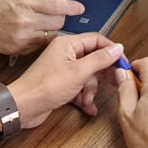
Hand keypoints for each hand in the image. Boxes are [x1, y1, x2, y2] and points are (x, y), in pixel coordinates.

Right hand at [0, 0, 83, 54]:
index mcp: (25, 1)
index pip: (58, 5)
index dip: (72, 7)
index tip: (78, 7)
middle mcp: (25, 20)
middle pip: (59, 21)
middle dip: (60, 16)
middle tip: (54, 12)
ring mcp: (23, 37)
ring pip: (52, 35)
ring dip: (51, 29)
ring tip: (41, 22)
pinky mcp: (19, 49)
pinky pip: (40, 45)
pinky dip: (40, 38)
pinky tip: (31, 31)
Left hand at [11, 33, 126, 127]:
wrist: (24, 106)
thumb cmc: (46, 87)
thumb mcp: (79, 72)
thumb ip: (100, 59)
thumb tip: (117, 48)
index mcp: (68, 44)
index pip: (97, 40)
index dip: (112, 51)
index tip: (123, 63)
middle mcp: (65, 54)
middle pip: (94, 59)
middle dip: (102, 74)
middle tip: (114, 83)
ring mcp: (63, 69)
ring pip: (88, 76)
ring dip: (91, 90)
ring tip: (88, 100)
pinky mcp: (61, 84)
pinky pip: (79, 87)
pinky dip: (84, 97)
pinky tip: (88, 107)